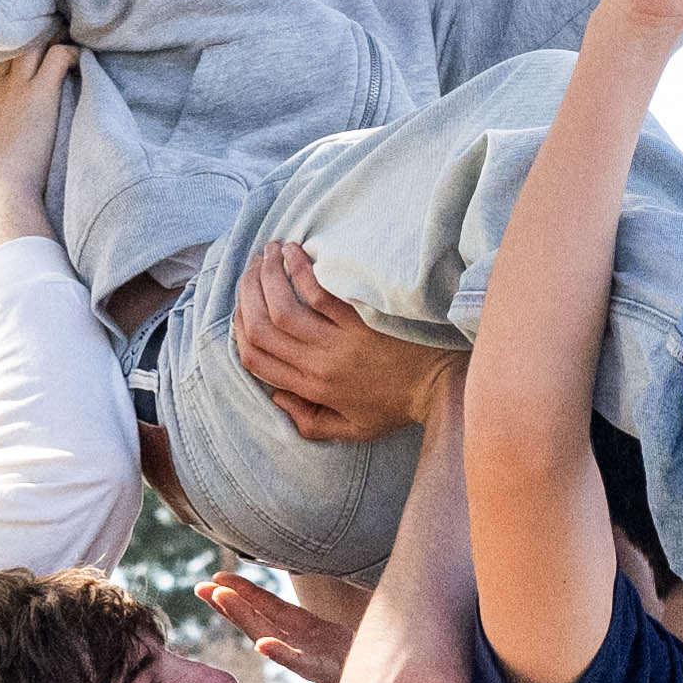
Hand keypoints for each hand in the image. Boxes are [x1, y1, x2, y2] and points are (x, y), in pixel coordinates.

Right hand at [0, 41, 76, 200]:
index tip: (20, 68)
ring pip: (30, 45)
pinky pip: (58, 56)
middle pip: (5, 51)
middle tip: (46, 47)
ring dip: (48, 44)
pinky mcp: (39, 92)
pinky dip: (71, 54)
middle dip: (24, 45)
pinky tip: (79, 61)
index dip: (4, 64)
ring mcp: (13, 88)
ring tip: (65, 47)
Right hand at [198, 564, 373, 682]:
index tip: (215, 577)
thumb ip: (315, 622)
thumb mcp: (333, 633)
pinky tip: (263, 645)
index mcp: (299, 628)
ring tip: (221, 598)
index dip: (240, 591)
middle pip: (257, 619)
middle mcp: (296, 643)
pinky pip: (299, 662)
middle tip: (201, 586)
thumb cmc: (352, 660)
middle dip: (228, 602)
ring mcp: (306, 656)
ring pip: (269, 634)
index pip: (264, 606)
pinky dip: (280, 654)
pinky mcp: (322, 671)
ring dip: (244, 617)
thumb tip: (294, 600)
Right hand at [234, 240, 458, 444]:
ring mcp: (340, 341)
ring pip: (284, 308)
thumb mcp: (352, 429)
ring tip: (267, 253)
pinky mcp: (361, 320)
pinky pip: (320, 293)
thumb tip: (277, 398)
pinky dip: (300, 271)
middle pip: (262, 328)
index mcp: (313, 388)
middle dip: (248, 295)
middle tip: (250, 270)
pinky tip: (294, 253)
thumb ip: (309, 422)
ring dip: (268, 277)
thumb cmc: (399, 405)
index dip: (239, 331)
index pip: (257, 360)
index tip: (241, 309)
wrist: (442, 388)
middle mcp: (319, 365)